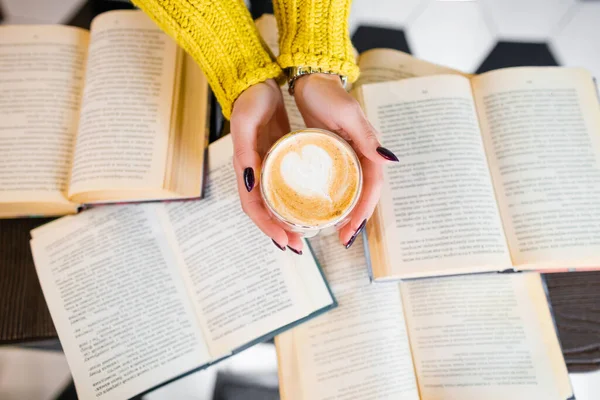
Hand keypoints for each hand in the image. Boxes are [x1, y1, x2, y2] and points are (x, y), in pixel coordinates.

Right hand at [230, 79, 303, 252]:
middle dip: (278, 231)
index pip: (253, 207)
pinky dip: (292, 201)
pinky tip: (307, 205)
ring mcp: (266, 167)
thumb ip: (246, 154)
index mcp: (245, 169)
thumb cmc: (249, 101)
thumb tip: (252, 185)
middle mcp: (254, 173)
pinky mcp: (278, 159)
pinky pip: (284, 187)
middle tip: (298, 245)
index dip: (267, 227)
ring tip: (304, 234)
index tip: (284, 241)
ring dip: (286, 220)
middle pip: (263, 211)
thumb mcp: (246, 125)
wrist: (256, 82)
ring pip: (274, 202)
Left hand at [293, 73, 398, 247]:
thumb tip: (390, 160)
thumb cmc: (327, 94)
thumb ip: (366, 137)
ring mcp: (348, 157)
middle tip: (343, 239)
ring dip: (347, 213)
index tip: (352, 228)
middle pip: (364, 194)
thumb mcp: (347, 114)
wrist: (311, 80)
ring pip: (352, 191)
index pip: (372, 186)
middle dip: (356, 218)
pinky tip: (323, 210)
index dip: (365, 209)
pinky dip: (335, 199)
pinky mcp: (334, 156)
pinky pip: (339, 183)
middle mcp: (361, 155)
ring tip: (335, 232)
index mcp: (368, 148)